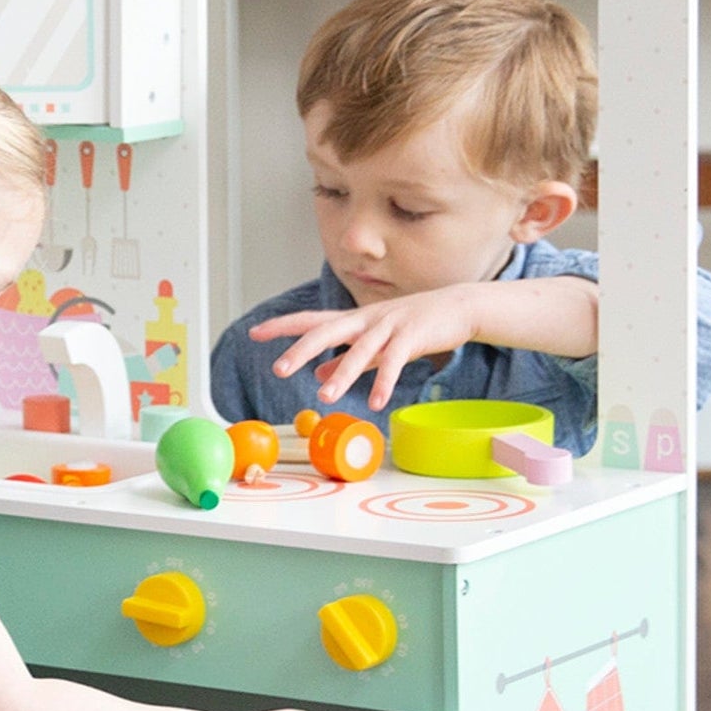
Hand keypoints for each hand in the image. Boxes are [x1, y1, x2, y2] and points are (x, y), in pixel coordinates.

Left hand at [250, 286, 481, 410]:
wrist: (457, 307)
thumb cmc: (412, 325)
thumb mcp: (374, 342)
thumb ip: (346, 358)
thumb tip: (319, 373)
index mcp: (354, 320)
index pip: (311, 320)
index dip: (282, 326)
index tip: (254, 333)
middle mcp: (366, 319)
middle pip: (327, 330)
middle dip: (301, 349)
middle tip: (279, 370)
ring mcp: (389, 325)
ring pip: (360, 350)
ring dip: (342, 375)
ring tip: (324, 397)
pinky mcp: (412, 336)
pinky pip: (395, 361)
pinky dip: (384, 383)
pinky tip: (375, 403)